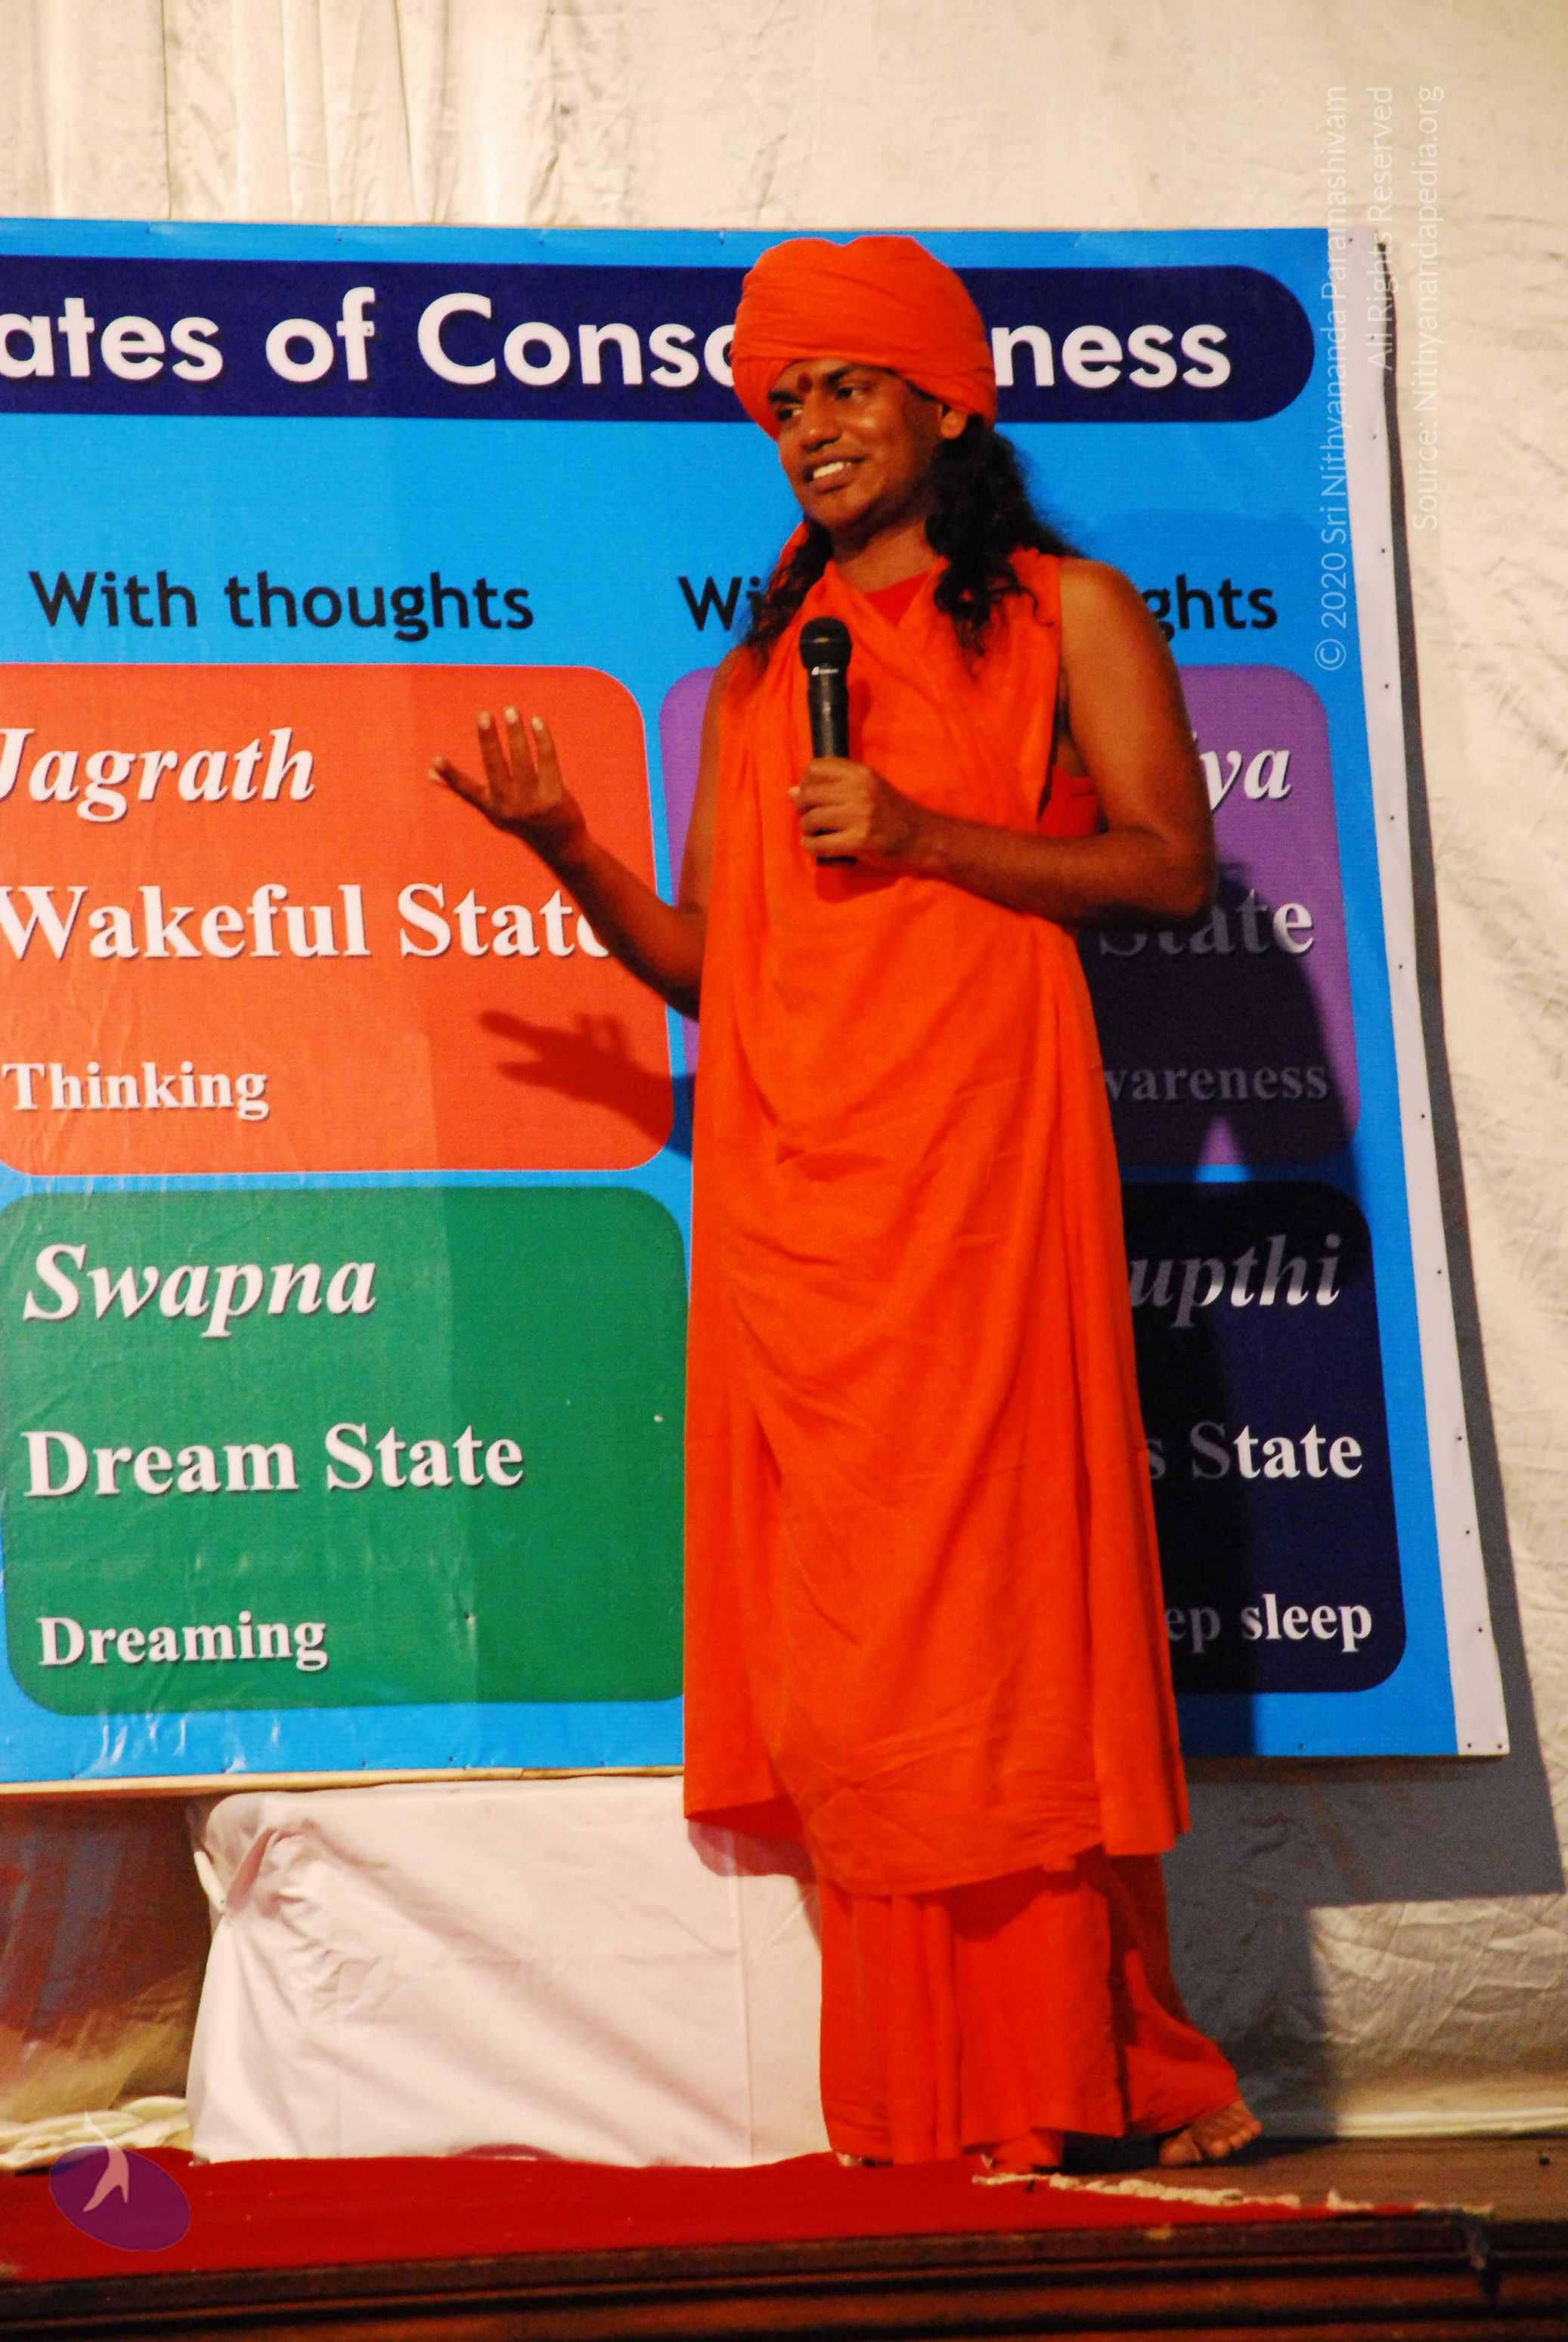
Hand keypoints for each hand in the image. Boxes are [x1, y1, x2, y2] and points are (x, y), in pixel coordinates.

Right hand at [431, 707, 587, 866]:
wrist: (561, 844)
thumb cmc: (521, 819)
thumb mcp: (492, 808)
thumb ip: (464, 789)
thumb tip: (428, 773)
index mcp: (491, 807)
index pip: (466, 790)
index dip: (451, 775)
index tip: (436, 760)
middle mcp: (509, 805)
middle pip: (495, 767)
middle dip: (488, 740)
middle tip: (484, 714)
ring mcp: (532, 802)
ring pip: (522, 760)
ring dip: (515, 733)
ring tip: (510, 710)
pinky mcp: (554, 797)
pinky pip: (548, 761)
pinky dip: (542, 740)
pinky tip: (537, 722)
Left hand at [789, 758, 928, 866]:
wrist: (922, 837)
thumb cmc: (893, 813)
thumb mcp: (869, 788)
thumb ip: (834, 787)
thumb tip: (792, 792)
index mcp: (861, 773)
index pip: (816, 767)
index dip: (806, 782)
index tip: (811, 795)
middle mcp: (859, 791)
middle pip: (808, 794)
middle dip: (802, 809)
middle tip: (809, 818)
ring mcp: (860, 816)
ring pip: (811, 819)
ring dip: (806, 829)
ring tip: (814, 834)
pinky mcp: (859, 841)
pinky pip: (819, 844)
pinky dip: (811, 847)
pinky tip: (817, 847)